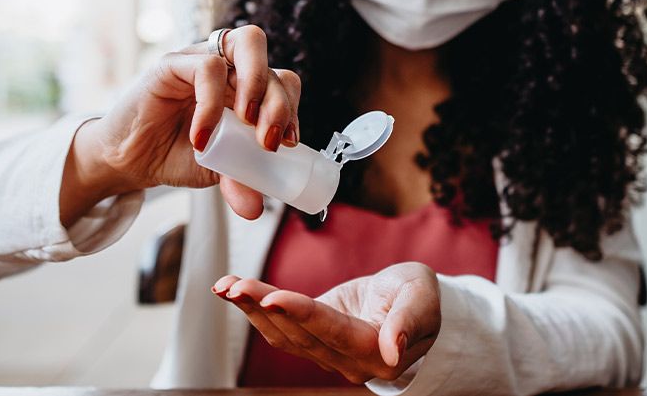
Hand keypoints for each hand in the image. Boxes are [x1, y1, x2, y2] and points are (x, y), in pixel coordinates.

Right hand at [61, 25, 301, 225]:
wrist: (128, 161)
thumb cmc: (177, 155)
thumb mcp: (218, 172)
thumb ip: (240, 181)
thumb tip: (255, 208)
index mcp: (248, 89)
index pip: (284, 82)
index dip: (291, 108)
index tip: (288, 143)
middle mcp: (230, 68)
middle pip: (273, 64)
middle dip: (280, 103)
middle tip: (268, 141)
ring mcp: (203, 60)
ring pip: (248, 45)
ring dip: (257, 86)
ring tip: (247, 124)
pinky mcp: (173, 64)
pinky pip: (206, 67)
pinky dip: (211, 104)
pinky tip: (202, 136)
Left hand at [212, 262, 440, 383]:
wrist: (412, 303)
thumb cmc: (420, 295)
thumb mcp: (422, 297)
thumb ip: (409, 321)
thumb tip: (392, 350)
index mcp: (376, 351)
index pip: (333, 331)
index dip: (301, 315)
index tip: (273, 298)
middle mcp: (347, 361)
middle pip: (299, 333)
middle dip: (264, 306)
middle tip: (235, 285)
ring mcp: (328, 353)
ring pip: (283, 334)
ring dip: (251, 309)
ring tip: (224, 286)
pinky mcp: (314, 338)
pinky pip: (281, 326)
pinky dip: (255, 308)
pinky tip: (233, 290)